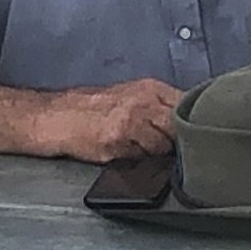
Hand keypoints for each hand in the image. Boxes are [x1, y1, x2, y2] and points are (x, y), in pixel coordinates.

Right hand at [33, 80, 184, 164]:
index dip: (192, 122)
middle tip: (167, 146)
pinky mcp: (117, 143)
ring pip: (163, 148)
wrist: (58, 117)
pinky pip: (141, 159)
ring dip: (157, 154)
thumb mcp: (132, 95)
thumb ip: (160, 106)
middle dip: (177, 141)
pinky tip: (124, 152)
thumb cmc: (93, 108)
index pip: (188, 106)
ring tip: (138, 148)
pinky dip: (137, 161)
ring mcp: (130, 123)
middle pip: (180, 128)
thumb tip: (188, 122)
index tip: (191, 132)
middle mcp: (143, 103)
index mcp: (150, 88)